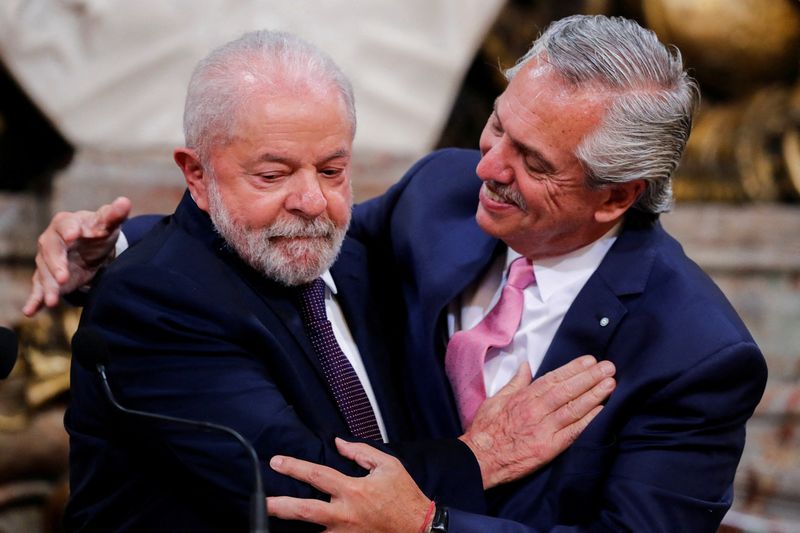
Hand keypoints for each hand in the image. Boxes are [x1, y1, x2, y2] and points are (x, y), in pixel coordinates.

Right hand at [22, 197, 130, 316]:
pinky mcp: (48, 277)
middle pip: (50, 251)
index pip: (65, 225)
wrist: (92, 247)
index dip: (69, 230)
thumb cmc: (99, 231)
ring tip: (52, 300)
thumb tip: (125, 202)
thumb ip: (115, 215)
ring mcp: (47, 260)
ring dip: (47, 287)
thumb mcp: (108, 224)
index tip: (74, 235)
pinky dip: (35, 299)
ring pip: (44, 273)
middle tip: (63, 277)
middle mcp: (52, 241)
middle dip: (56, 265)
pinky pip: (39, 288)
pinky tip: (30, 311)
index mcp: (66, 223)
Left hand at [268, 437, 431, 532]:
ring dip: (294, 525)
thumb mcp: (388, 465)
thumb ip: (360, 452)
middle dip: (279, 506)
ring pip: (312, 530)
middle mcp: (344, 514)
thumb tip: (338, 442)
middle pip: (303, 511)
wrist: (420, 528)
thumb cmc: (405, 496)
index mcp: (353, 490)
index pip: (316, 475)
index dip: (293, 467)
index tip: (276, 462)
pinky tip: (305, 529)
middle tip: (261, 501)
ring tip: (276, 517)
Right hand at [460, 355, 615, 487]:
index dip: (573, 368)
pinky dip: (587, 421)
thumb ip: (516, 382)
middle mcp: (535, 410)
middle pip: (567, 390)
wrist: (479, 458)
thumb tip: (526, 365)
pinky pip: (572, 432)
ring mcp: (543, 429)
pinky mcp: (548, 448)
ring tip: (610, 384)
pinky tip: (601, 410)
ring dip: (593, 395)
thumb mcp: (497, 399)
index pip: (553, 378)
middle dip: (590, 377)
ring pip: (573, 408)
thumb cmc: (486, 429)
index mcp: (524, 397)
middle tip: (608, 367)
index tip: (589, 360)